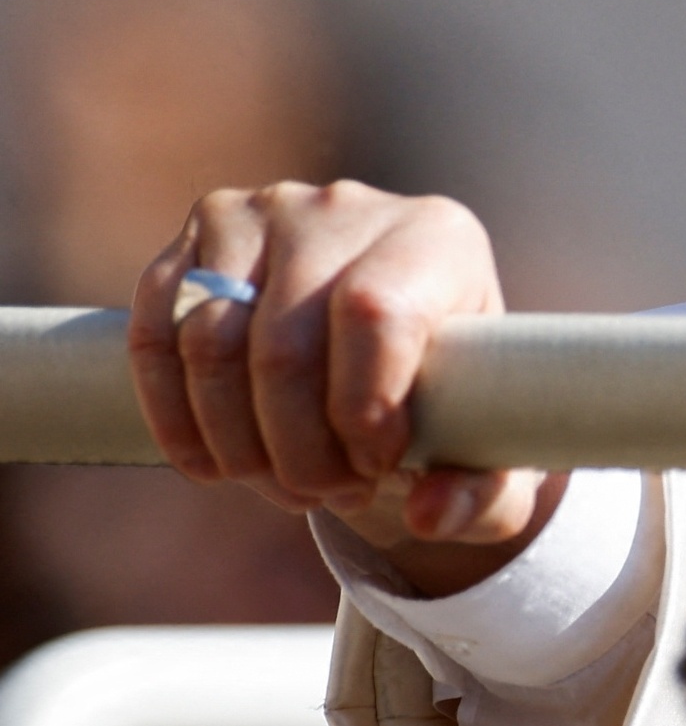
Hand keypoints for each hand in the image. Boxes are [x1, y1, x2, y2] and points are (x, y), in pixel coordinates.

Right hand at [128, 182, 557, 594]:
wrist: (391, 341)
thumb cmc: (451, 393)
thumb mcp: (488, 446)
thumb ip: (481, 492)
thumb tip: (430, 516)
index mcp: (439, 238)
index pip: (375, 314)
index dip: (362, 408)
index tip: (376, 471)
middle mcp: (347, 209)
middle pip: (285, 344)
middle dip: (297, 449)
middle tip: (325, 496)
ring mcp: (263, 212)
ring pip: (211, 344)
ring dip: (237, 442)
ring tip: (281, 487)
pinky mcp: (197, 236)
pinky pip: (157, 333)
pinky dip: (175, 415)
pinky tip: (211, 466)